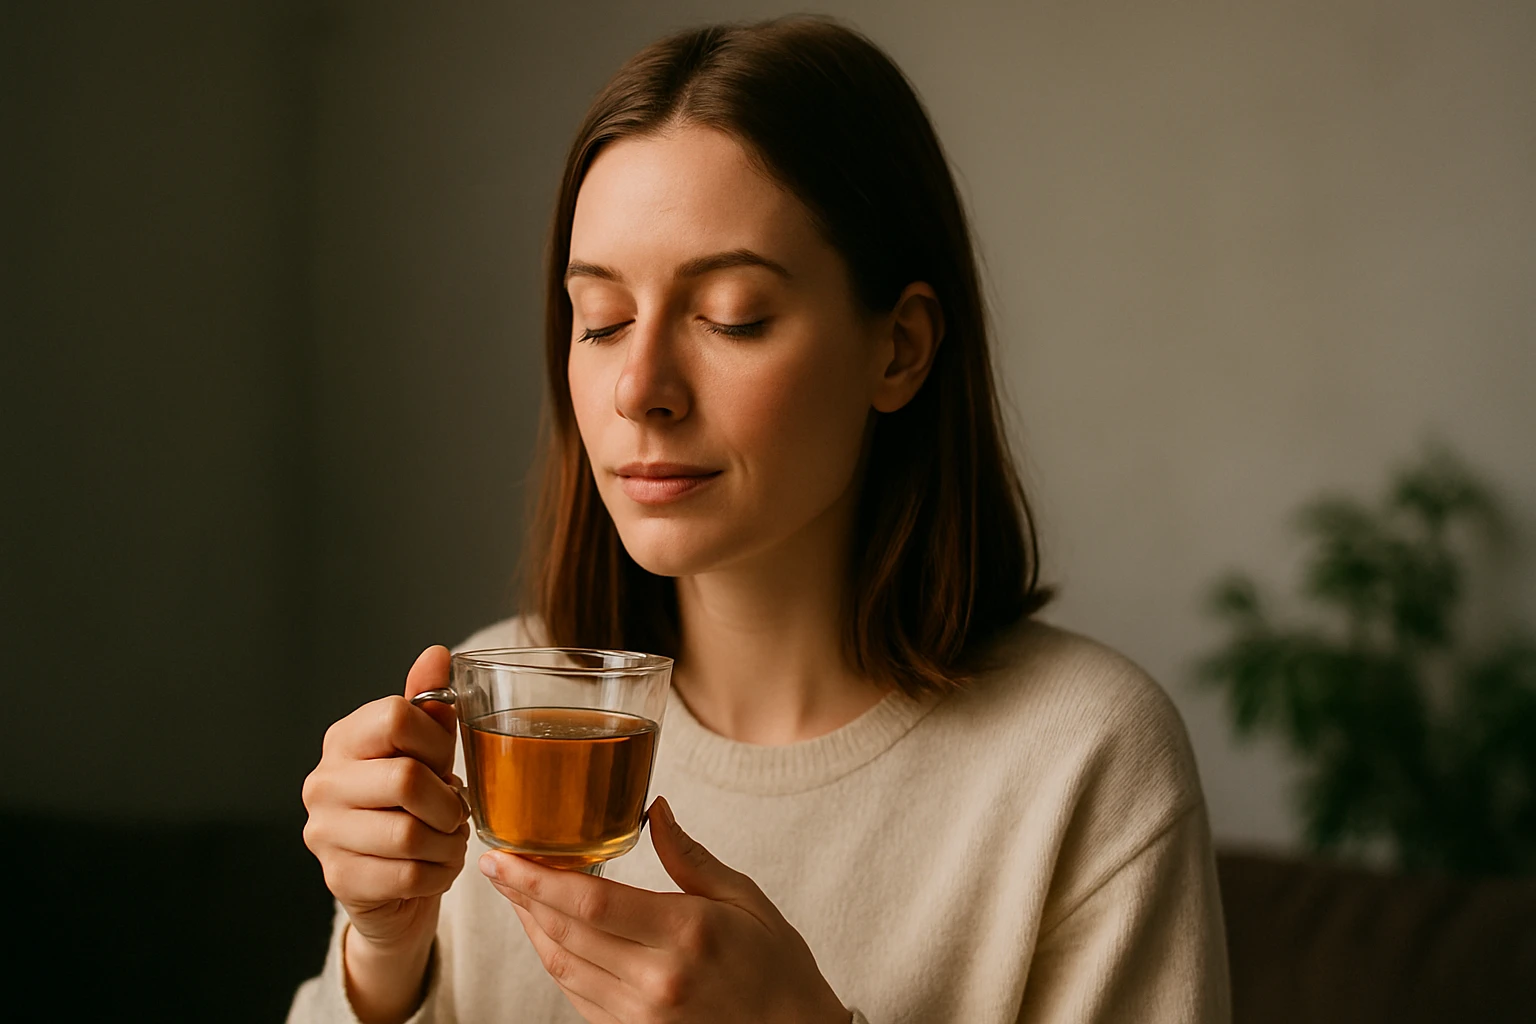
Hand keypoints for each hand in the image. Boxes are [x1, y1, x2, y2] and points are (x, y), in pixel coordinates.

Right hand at [301, 646, 469, 1020]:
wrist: (392, 884)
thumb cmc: (413, 806)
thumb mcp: (425, 750)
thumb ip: (429, 704)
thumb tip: (437, 654)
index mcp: (344, 739)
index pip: (396, 717)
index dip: (437, 742)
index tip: (444, 762)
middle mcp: (323, 783)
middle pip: (406, 779)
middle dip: (449, 802)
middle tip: (455, 812)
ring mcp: (324, 833)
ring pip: (409, 834)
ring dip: (447, 842)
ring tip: (448, 840)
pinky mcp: (338, 880)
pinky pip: (407, 875)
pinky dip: (438, 873)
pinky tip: (436, 867)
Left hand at [479, 796, 850, 1023]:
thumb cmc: (778, 967)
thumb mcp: (745, 899)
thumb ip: (690, 857)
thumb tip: (654, 810)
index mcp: (684, 935)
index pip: (589, 904)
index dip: (536, 880)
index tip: (504, 856)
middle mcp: (655, 980)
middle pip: (564, 935)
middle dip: (522, 897)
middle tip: (496, 864)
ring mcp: (641, 1016)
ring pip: (563, 969)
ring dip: (532, 929)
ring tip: (515, 894)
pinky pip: (578, 997)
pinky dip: (557, 963)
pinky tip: (549, 935)